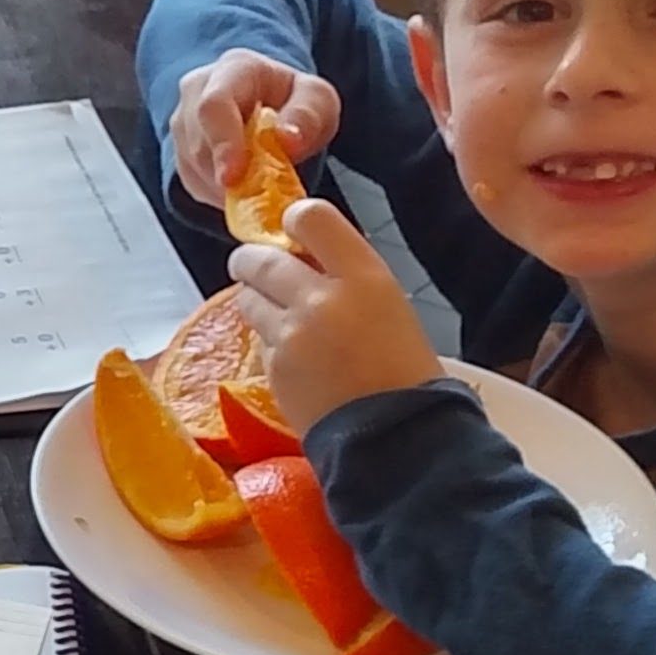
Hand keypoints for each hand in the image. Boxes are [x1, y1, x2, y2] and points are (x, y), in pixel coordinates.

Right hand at [166, 47, 337, 206]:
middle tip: (254, 197)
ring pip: (191, 165)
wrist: (272, 109)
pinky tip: (243, 189)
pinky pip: (192, 181)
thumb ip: (308, 115)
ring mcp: (183, 120)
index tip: (234, 177)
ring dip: (223, 187)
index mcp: (234, 69)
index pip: (214, 104)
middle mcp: (198, 89)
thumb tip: (288, 139)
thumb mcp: (317, 100)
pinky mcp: (179, 150)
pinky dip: (218, 194)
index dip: (221, 142)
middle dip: (223, 175)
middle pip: (196, 141)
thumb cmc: (294, 102)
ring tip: (257, 189)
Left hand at [228, 198, 443, 428]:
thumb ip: (349, 279)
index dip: (295, 220)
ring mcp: (292, 335)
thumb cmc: (407, 373)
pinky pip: (258, 340)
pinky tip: (292, 357)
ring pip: (248, 299)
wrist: (397, 437)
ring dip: (255, 300)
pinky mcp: (273, 369)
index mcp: (364, 276)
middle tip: (251, 266)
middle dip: (250, 261)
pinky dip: (268, 341)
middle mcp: (321, 298)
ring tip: (272, 313)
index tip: (290, 230)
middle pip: (261, 259)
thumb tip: (310, 262)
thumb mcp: (390, 307)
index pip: (311, 217)